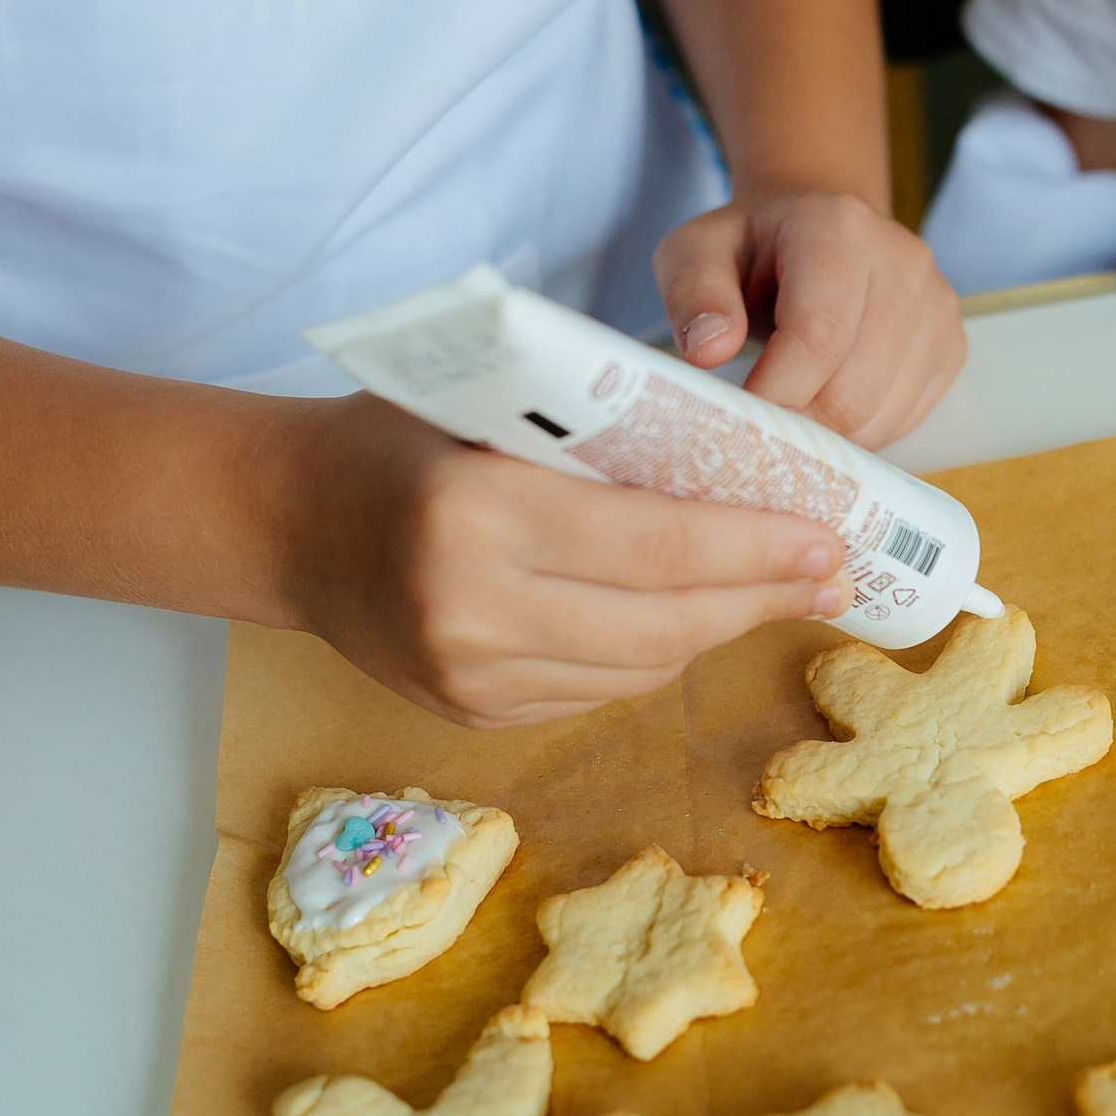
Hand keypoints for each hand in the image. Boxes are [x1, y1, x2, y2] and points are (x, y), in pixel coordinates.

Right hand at [283, 396, 848, 728]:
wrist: (283, 521)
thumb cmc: (395, 437)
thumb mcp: (489, 401)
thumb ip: (594, 431)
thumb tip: (742, 455)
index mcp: (478, 511)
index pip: (656, 542)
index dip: (756, 547)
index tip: (826, 535)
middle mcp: (473, 608)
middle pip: (664, 623)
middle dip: (761, 599)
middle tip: (832, 574)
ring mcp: (470, 677)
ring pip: (640, 669)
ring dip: (718, 630)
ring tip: (778, 593)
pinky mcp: (473, 713)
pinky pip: (597, 691)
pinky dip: (655, 656)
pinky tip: (694, 619)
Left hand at [653, 188, 966, 451]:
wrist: (819, 231)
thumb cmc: (754, 249)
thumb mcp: (695, 252)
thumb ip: (693, 293)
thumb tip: (709, 350)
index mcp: (838, 228)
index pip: (817, 338)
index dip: (774, 397)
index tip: (735, 421)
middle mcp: (903, 262)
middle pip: (852, 391)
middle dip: (796, 425)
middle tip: (755, 428)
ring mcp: (937, 306)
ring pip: (880, 417)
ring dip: (826, 438)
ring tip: (788, 411)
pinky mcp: (951, 346)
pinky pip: (905, 420)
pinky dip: (860, 433)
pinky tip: (825, 403)